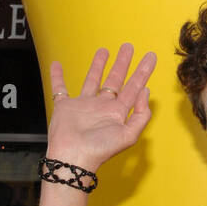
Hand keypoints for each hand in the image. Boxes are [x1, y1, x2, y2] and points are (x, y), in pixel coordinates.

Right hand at [47, 44, 155, 171]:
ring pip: (92, 80)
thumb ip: (141, 114)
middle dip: (122, 63)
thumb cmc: (100, 150)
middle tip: (128, 46)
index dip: (142, 72)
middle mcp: (102, 107)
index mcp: (117, 113)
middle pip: (115, 79)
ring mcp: (83, 106)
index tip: (150, 57)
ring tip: (104, 50)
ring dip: (98, 65)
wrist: (72, 158)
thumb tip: (146, 91)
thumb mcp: (129, 135)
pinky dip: (56, 76)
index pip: (134, 88)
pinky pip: (59, 88)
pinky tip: (56, 65)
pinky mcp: (65, 107)